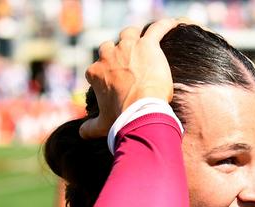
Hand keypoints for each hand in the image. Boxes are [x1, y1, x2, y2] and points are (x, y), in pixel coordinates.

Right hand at [79, 19, 177, 138]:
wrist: (141, 112)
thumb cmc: (121, 119)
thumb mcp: (102, 125)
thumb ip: (90, 127)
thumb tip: (82, 134)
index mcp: (96, 72)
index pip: (98, 66)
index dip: (107, 71)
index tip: (115, 80)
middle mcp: (108, 56)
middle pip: (111, 46)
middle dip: (119, 52)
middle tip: (130, 63)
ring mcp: (128, 48)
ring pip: (130, 33)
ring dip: (136, 37)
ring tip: (145, 44)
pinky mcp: (148, 45)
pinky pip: (157, 29)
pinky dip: (165, 26)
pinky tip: (172, 25)